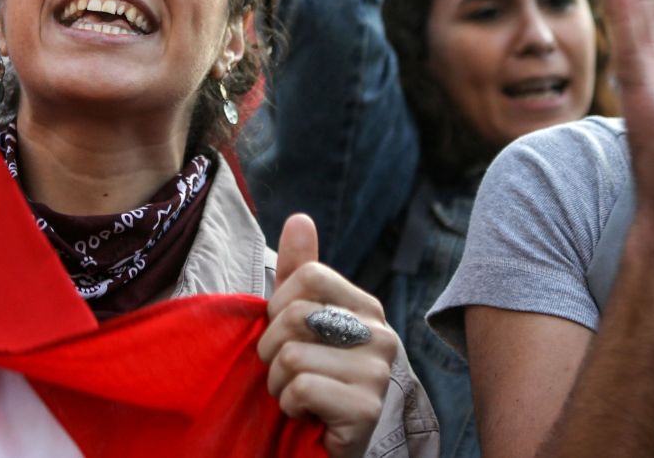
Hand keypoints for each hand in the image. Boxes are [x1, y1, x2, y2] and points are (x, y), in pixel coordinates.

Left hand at [259, 215, 399, 457]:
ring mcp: (378, 373)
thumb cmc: (311, 376)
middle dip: (271, 349)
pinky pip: (301, 388)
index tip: (284, 333)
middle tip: (287, 371)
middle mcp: (381, 335)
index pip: (309, 275)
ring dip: (278, 382)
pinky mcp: (366, 409)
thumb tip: (299, 218)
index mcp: (367, 307)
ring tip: (296, 393)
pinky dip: (289, 404)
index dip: (279, 306)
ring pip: (293, 355)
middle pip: (296, 314)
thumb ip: (301, 271)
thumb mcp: (300, 320)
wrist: (326, 440)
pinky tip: (306, 413)